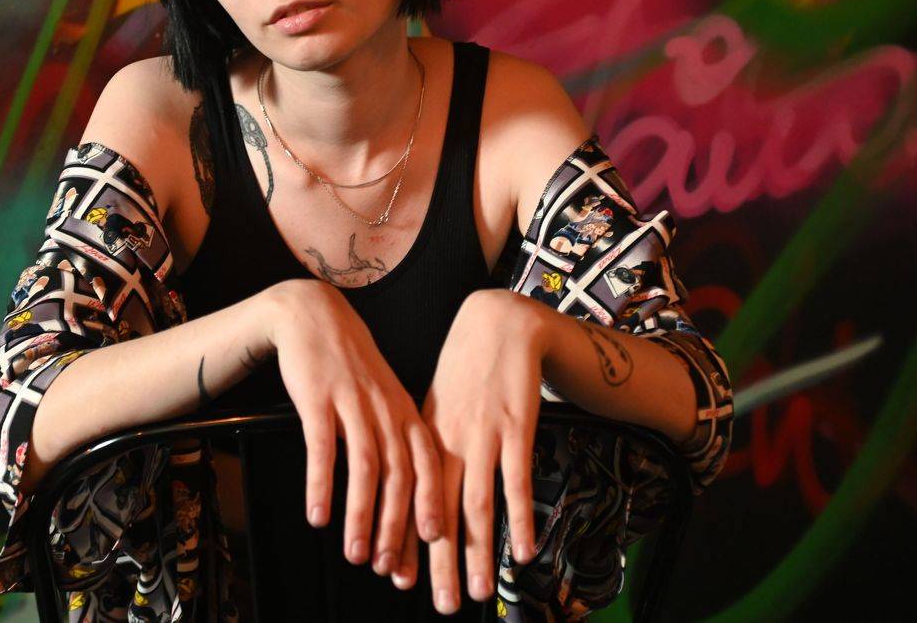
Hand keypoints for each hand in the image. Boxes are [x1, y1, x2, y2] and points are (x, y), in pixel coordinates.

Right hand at [262, 278, 446, 582]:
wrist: (313, 314)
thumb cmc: (349, 363)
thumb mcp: (383, 396)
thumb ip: (396, 436)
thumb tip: (405, 490)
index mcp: (406, 411)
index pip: (429, 466)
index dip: (431, 507)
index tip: (432, 546)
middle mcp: (386, 409)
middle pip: (400, 476)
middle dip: (396, 528)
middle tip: (388, 567)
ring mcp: (353, 403)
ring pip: (365, 468)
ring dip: (362, 516)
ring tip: (355, 554)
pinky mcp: (319, 399)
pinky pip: (323, 449)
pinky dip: (322, 485)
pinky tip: (318, 514)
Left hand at [415, 289, 548, 613]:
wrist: (498, 322)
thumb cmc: (466, 372)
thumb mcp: (437, 407)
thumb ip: (428, 448)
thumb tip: (412, 491)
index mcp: (424, 438)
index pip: (407, 498)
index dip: (401, 538)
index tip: (393, 575)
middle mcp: (448, 441)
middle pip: (437, 510)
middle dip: (435, 561)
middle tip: (436, 603)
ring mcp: (483, 435)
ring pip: (475, 504)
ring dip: (475, 552)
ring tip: (474, 592)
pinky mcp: (516, 428)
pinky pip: (517, 481)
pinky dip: (519, 518)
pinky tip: (522, 551)